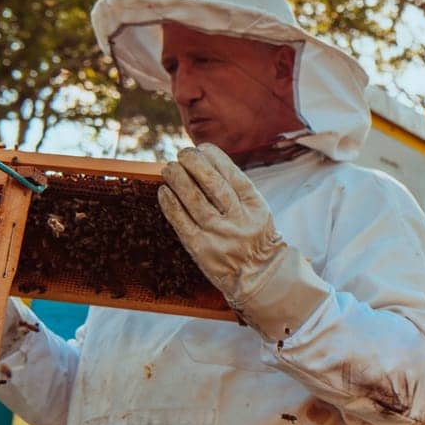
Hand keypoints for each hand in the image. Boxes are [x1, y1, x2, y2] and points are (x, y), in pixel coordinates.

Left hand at [158, 144, 327, 338]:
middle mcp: (239, 220)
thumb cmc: (254, 239)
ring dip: (178, 180)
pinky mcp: (201, 249)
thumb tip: (206, 163)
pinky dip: (170, 204)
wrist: (260, 277)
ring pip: (194, 200)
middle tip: (182, 154)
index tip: (202, 147)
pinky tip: (164, 191)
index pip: (234, 176)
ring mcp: (219, 235)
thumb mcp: (257, 212)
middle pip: (213, 185)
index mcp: (256, 207)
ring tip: (169, 168)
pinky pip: (181, 222)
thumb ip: (237, 192)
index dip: (216, 158)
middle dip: (194, 164)